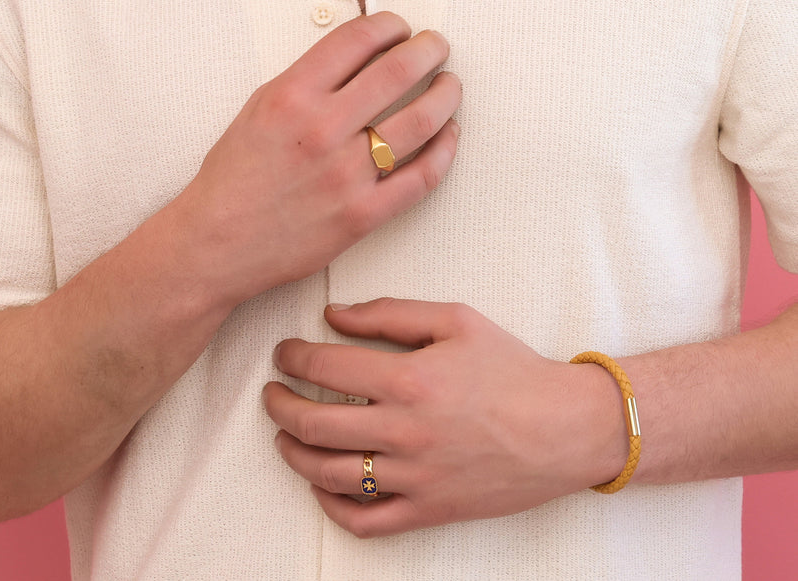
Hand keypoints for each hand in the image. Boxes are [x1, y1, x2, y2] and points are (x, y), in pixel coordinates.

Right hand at [181, 15, 459, 306]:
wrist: (215, 243)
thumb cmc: (234, 175)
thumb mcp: (260, 105)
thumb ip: (308, 78)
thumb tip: (359, 51)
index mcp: (293, 95)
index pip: (358, 40)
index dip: (390, 25)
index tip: (401, 27)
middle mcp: (322, 129)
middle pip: (399, 71)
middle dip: (429, 49)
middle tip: (438, 45)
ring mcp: (346, 174)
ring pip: (421, 120)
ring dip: (446, 94)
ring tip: (450, 84)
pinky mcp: (363, 215)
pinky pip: (422, 177)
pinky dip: (444, 151)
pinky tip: (448, 134)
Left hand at [264, 298, 628, 535]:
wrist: (563, 428)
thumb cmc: (511, 367)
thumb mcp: (455, 319)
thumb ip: (389, 313)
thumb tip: (333, 314)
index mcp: (410, 379)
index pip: (327, 369)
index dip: (293, 358)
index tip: (283, 353)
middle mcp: (406, 431)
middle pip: (315, 425)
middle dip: (280, 405)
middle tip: (271, 392)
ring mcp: (415, 477)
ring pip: (329, 475)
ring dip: (294, 453)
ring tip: (284, 435)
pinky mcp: (428, 511)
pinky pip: (364, 520)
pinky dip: (331, 505)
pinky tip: (320, 482)